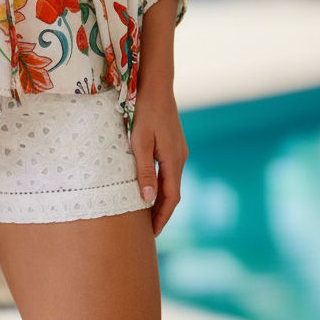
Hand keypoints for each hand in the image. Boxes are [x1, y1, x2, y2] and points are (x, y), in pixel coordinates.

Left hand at [130, 86, 187, 237]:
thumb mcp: (139, 142)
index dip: (162, 217)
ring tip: (146, 213)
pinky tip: (150, 186)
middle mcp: (180, 158)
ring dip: (161, 198)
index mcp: (173, 161)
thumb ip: (144, 171)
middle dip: (162, 212)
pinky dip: (161, 184)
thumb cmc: (144, 112)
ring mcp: (178, 150)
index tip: (153, 234)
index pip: (171, 198)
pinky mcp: (173, 144)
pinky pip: (169, 171)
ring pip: (171, 181)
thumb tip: (148, 200)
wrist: (156, 86)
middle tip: (148, 230)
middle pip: (173, 193)